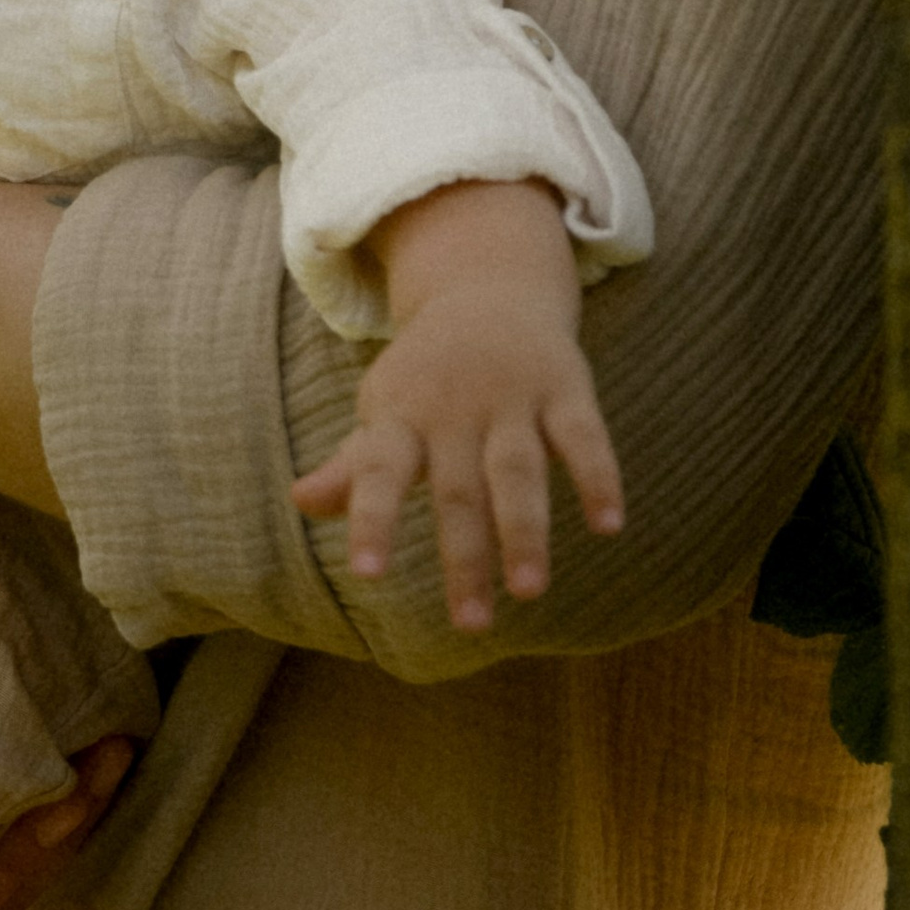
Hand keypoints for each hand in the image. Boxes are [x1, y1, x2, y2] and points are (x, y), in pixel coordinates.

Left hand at [291, 179, 625, 629]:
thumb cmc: (427, 372)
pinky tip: (608, 526)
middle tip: (471, 625)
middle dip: (466, 558)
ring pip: (518, 470)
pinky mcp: (564, 386)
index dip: (372, 520)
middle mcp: (455, 408)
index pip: (379, 471)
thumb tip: (301, 502)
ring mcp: (512, 396)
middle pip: (458, 489)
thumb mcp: (386, 409)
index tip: (366, 576)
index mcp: (401, 415)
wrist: (487, 284)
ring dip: (526, 530)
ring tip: (530, 591)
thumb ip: (355, 466)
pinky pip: (584, 436)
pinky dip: (598, 478)